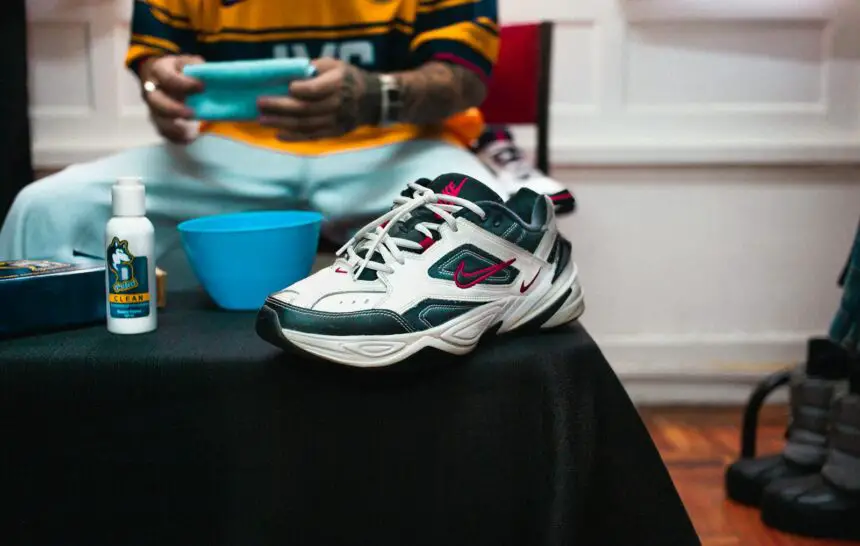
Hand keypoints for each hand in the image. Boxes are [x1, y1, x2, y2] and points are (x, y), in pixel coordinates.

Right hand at [139, 55, 204, 143]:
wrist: (158, 74)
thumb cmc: (177, 69)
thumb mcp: (185, 61)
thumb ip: (195, 65)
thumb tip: (207, 73)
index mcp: (158, 71)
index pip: (168, 78)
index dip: (185, 84)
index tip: (202, 87)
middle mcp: (151, 89)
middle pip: (156, 102)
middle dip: (173, 109)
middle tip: (192, 113)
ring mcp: (152, 106)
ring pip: (157, 119)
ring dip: (172, 128)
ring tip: (190, 133)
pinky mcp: (157, 119)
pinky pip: (162, 131)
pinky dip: (174, 137)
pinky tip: (189, 138)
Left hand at [257, 58, 379, 140]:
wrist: (371, 100)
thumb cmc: (346, 78)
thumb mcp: (334, 64)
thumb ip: (313, 68)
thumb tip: (286, 73)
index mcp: (338, 83)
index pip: (317, 89)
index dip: (301, 89)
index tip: (287, 86)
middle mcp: (338, 104)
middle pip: (307, 108)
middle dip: (281, 107)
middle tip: (260, 103)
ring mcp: (337, 121)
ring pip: (306, 124)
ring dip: (282, 123)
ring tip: (262, 120)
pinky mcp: (334, 132)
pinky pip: (312, 136)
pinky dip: (294, 137)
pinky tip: (278, 134)